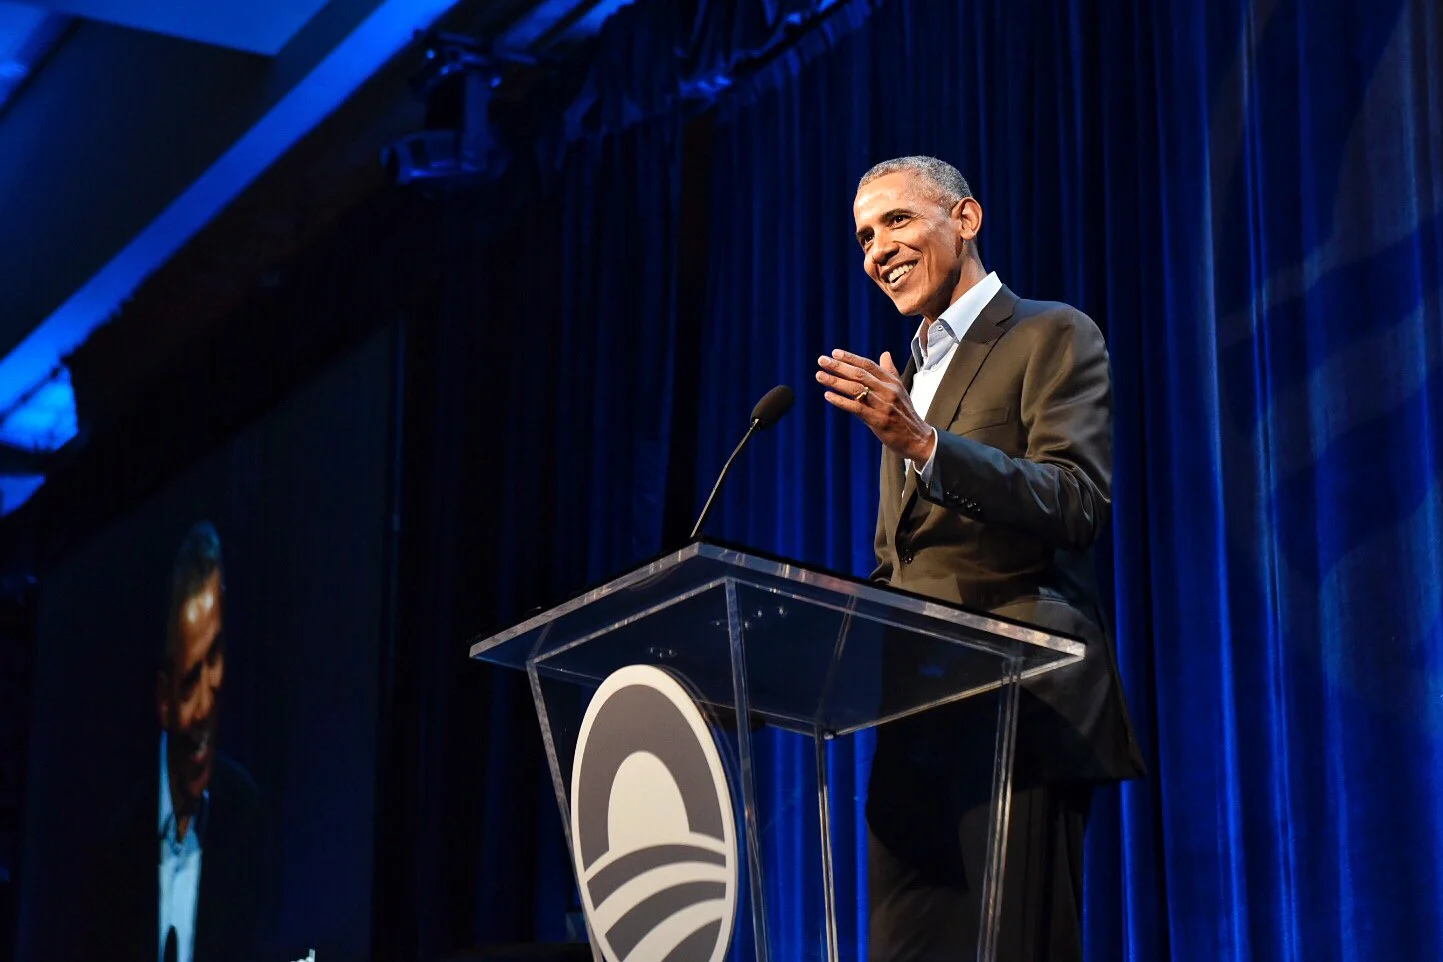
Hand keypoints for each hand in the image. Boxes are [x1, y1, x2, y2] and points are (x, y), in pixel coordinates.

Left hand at [816, 349, 935, 462]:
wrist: (917, 438)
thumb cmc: (905, 414)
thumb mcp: (900, 390)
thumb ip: (890, 371)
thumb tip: (885, 354)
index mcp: (892, 382)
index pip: (869, 365)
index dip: (851, 358)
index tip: (834, 353)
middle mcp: (888, 391)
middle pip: (860, 374)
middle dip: (839, 366)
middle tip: (821, 360)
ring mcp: (883, 405)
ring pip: (856, 389)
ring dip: (836, 381)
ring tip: (820, 375)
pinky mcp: (878, 421)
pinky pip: (856, 408)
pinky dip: (841, 401)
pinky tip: (828, 395)